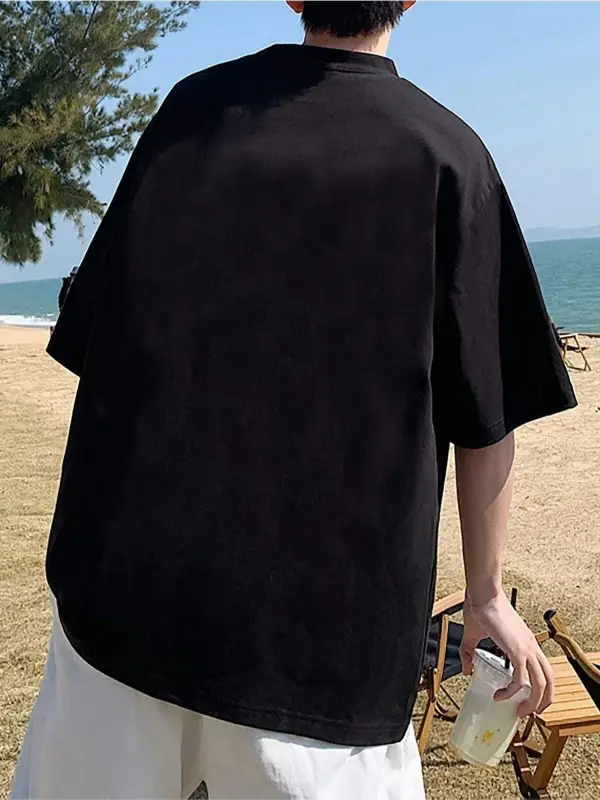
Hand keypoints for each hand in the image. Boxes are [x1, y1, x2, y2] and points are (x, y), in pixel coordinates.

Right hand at [460, 591, 553, 716]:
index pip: (543, 669)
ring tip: (519, 710)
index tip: (526, 698)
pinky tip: (500, 694)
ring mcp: (527, 649)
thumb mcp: (474, 636)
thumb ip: (469, 653)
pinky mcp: (518, 651)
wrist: (483, 595)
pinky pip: (521, 679)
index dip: (539, 687)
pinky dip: (512, 691)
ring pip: (542, 683)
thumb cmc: (481, 609)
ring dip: (533, 702)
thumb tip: (467, 669)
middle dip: (543, 701)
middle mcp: (531, 646)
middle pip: (550, 680)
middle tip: (527, 711)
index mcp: (526, 642)